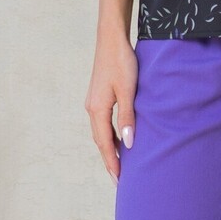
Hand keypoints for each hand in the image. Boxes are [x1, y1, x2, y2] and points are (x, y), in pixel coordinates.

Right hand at [84, 32, 137, 183]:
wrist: (111, 39)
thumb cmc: (121, 62)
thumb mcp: (128, 90)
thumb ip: (128, 117)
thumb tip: (129, 143)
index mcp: (97, 110)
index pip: (105, 144)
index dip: (112, 163)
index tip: (120, 180)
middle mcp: (92, 108)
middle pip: (100, 141)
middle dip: (110, 160)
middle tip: (120, 179)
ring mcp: (93, 102)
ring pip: (101, 132)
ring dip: (110, 148)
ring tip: (121, 163)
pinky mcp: (99, 95)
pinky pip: (103, 122)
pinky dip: (110, 134)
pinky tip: (120, 137)